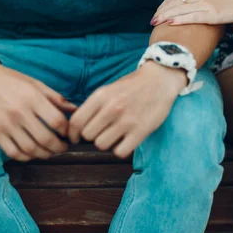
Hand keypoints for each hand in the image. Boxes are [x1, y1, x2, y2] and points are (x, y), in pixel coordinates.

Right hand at [0, 61, 77, 161]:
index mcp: (33, 98)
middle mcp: (20, 112)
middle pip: (46, 139)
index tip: (68, 133)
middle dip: (59, 147)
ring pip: (31, 149)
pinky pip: (13, 152)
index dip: (67, 131)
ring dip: (45, 154)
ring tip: (50, 152)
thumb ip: (56, 97)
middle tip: (63, 147)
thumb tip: (75, 109)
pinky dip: (26, 157)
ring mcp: (6, 124)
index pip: (57, 121)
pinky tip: (33, 153)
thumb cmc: (11, 80)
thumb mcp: (35, 83)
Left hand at [68, 62, 185, 157]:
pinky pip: (120, 152)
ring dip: (107, 143)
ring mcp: (126, 120)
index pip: (76, 121)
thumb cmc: (132, 86)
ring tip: (115, 135)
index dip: (72, 134)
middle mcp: (111, 108)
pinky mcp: (141, 131)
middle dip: (93, 136)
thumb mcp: (108, 90)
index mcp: (101, 96)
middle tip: (102, 132)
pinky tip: (125, 141)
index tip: (75, 138)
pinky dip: (121, 149)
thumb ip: (94, 106)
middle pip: (88, 135)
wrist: (160, 80)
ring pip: (101, 145)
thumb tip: (78, 127)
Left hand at [152, 0, 232, 25]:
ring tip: (156, 23)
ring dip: (165, 16)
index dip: (163, 5)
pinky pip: (191, 16)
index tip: (156, 13)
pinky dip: (179, 19)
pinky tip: (170, 23)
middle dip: (161, 12)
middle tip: (152, 21)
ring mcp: (204, 2)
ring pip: (179, 9)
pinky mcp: (211, 13)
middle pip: (174, 3)